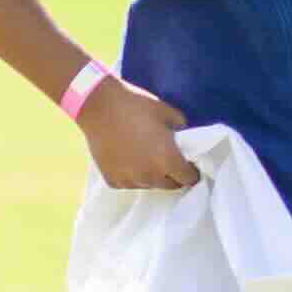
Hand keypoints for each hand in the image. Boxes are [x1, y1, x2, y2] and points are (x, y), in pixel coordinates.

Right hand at [73, 80, 200, 189]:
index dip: (192, 171)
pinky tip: (128, 159)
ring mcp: (129, 180)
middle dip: (174, 175)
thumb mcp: (167, 111)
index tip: (189, 164)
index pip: (189, 178)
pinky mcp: (112, 180)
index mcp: (168, 161)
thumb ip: (180, 126)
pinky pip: (128, 183)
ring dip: (152, 176)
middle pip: (170, 185)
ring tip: (147, 158)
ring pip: (149, 185)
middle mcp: (150, 176)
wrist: (99, 106)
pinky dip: (132, 175)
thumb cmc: (136, 106)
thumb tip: (182, 133)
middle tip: (169, 160)